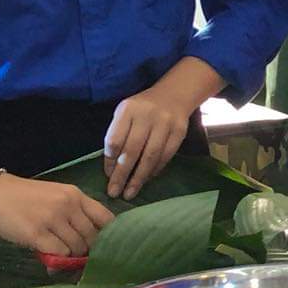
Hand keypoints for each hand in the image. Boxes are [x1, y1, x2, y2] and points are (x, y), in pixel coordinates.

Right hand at [0, 175, 114, 255]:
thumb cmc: (21, 196)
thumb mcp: (54, 196)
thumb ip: (72, 214)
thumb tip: (87, 244)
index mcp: (75, 195)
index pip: (106, 218)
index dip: (108, 236)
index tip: (104, 247)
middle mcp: (68, 205)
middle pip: (93, 237)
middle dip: (88, 251)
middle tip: (77, 258)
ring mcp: (53, 219)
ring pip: (77, 248)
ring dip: (71, 257)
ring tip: (60, 258)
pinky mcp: (37, 234)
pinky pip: (59, 254)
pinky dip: (57, 261)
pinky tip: (49, 261)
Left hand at [103, 85, 196, 199]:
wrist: (174, 95)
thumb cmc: (142, 108)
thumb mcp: (125, 113)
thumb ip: (118, 134)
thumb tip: (112, 167)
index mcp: (128, 110)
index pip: (115, 140)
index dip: (110, 161)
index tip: (107, 176)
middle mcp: (146, 115)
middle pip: (131, 150)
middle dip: (122, 174)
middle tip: (114, 193)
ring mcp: (165, 123)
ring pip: (150, 156)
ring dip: (139, 177)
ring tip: (130, 192)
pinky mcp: (179, 131)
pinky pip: (166, 155)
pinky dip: (155, 169)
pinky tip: (147, 179)